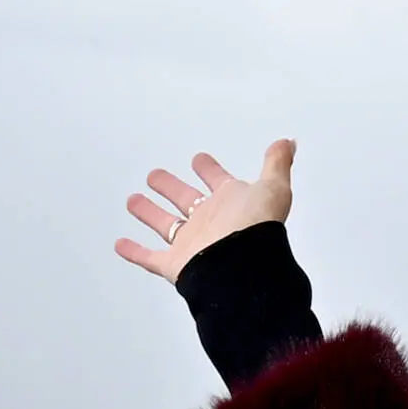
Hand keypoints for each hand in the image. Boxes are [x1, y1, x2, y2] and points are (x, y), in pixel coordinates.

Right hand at [113, 138, 297, 282]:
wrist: (242, 266)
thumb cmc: (257, 228)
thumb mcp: (272, 187)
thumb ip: (277, 163)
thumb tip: (287, 142)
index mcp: (230, 204)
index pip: (218, 181)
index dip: (209, 169)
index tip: (198, 159)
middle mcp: (211, 223)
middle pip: (185, 200)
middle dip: (170, 187)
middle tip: (155, 176)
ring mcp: (192, 244)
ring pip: (165, 225)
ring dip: (149, 212)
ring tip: (133, 200)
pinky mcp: (176, 265)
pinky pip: (150, 258)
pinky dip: (134, 251)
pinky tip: (120, 243)